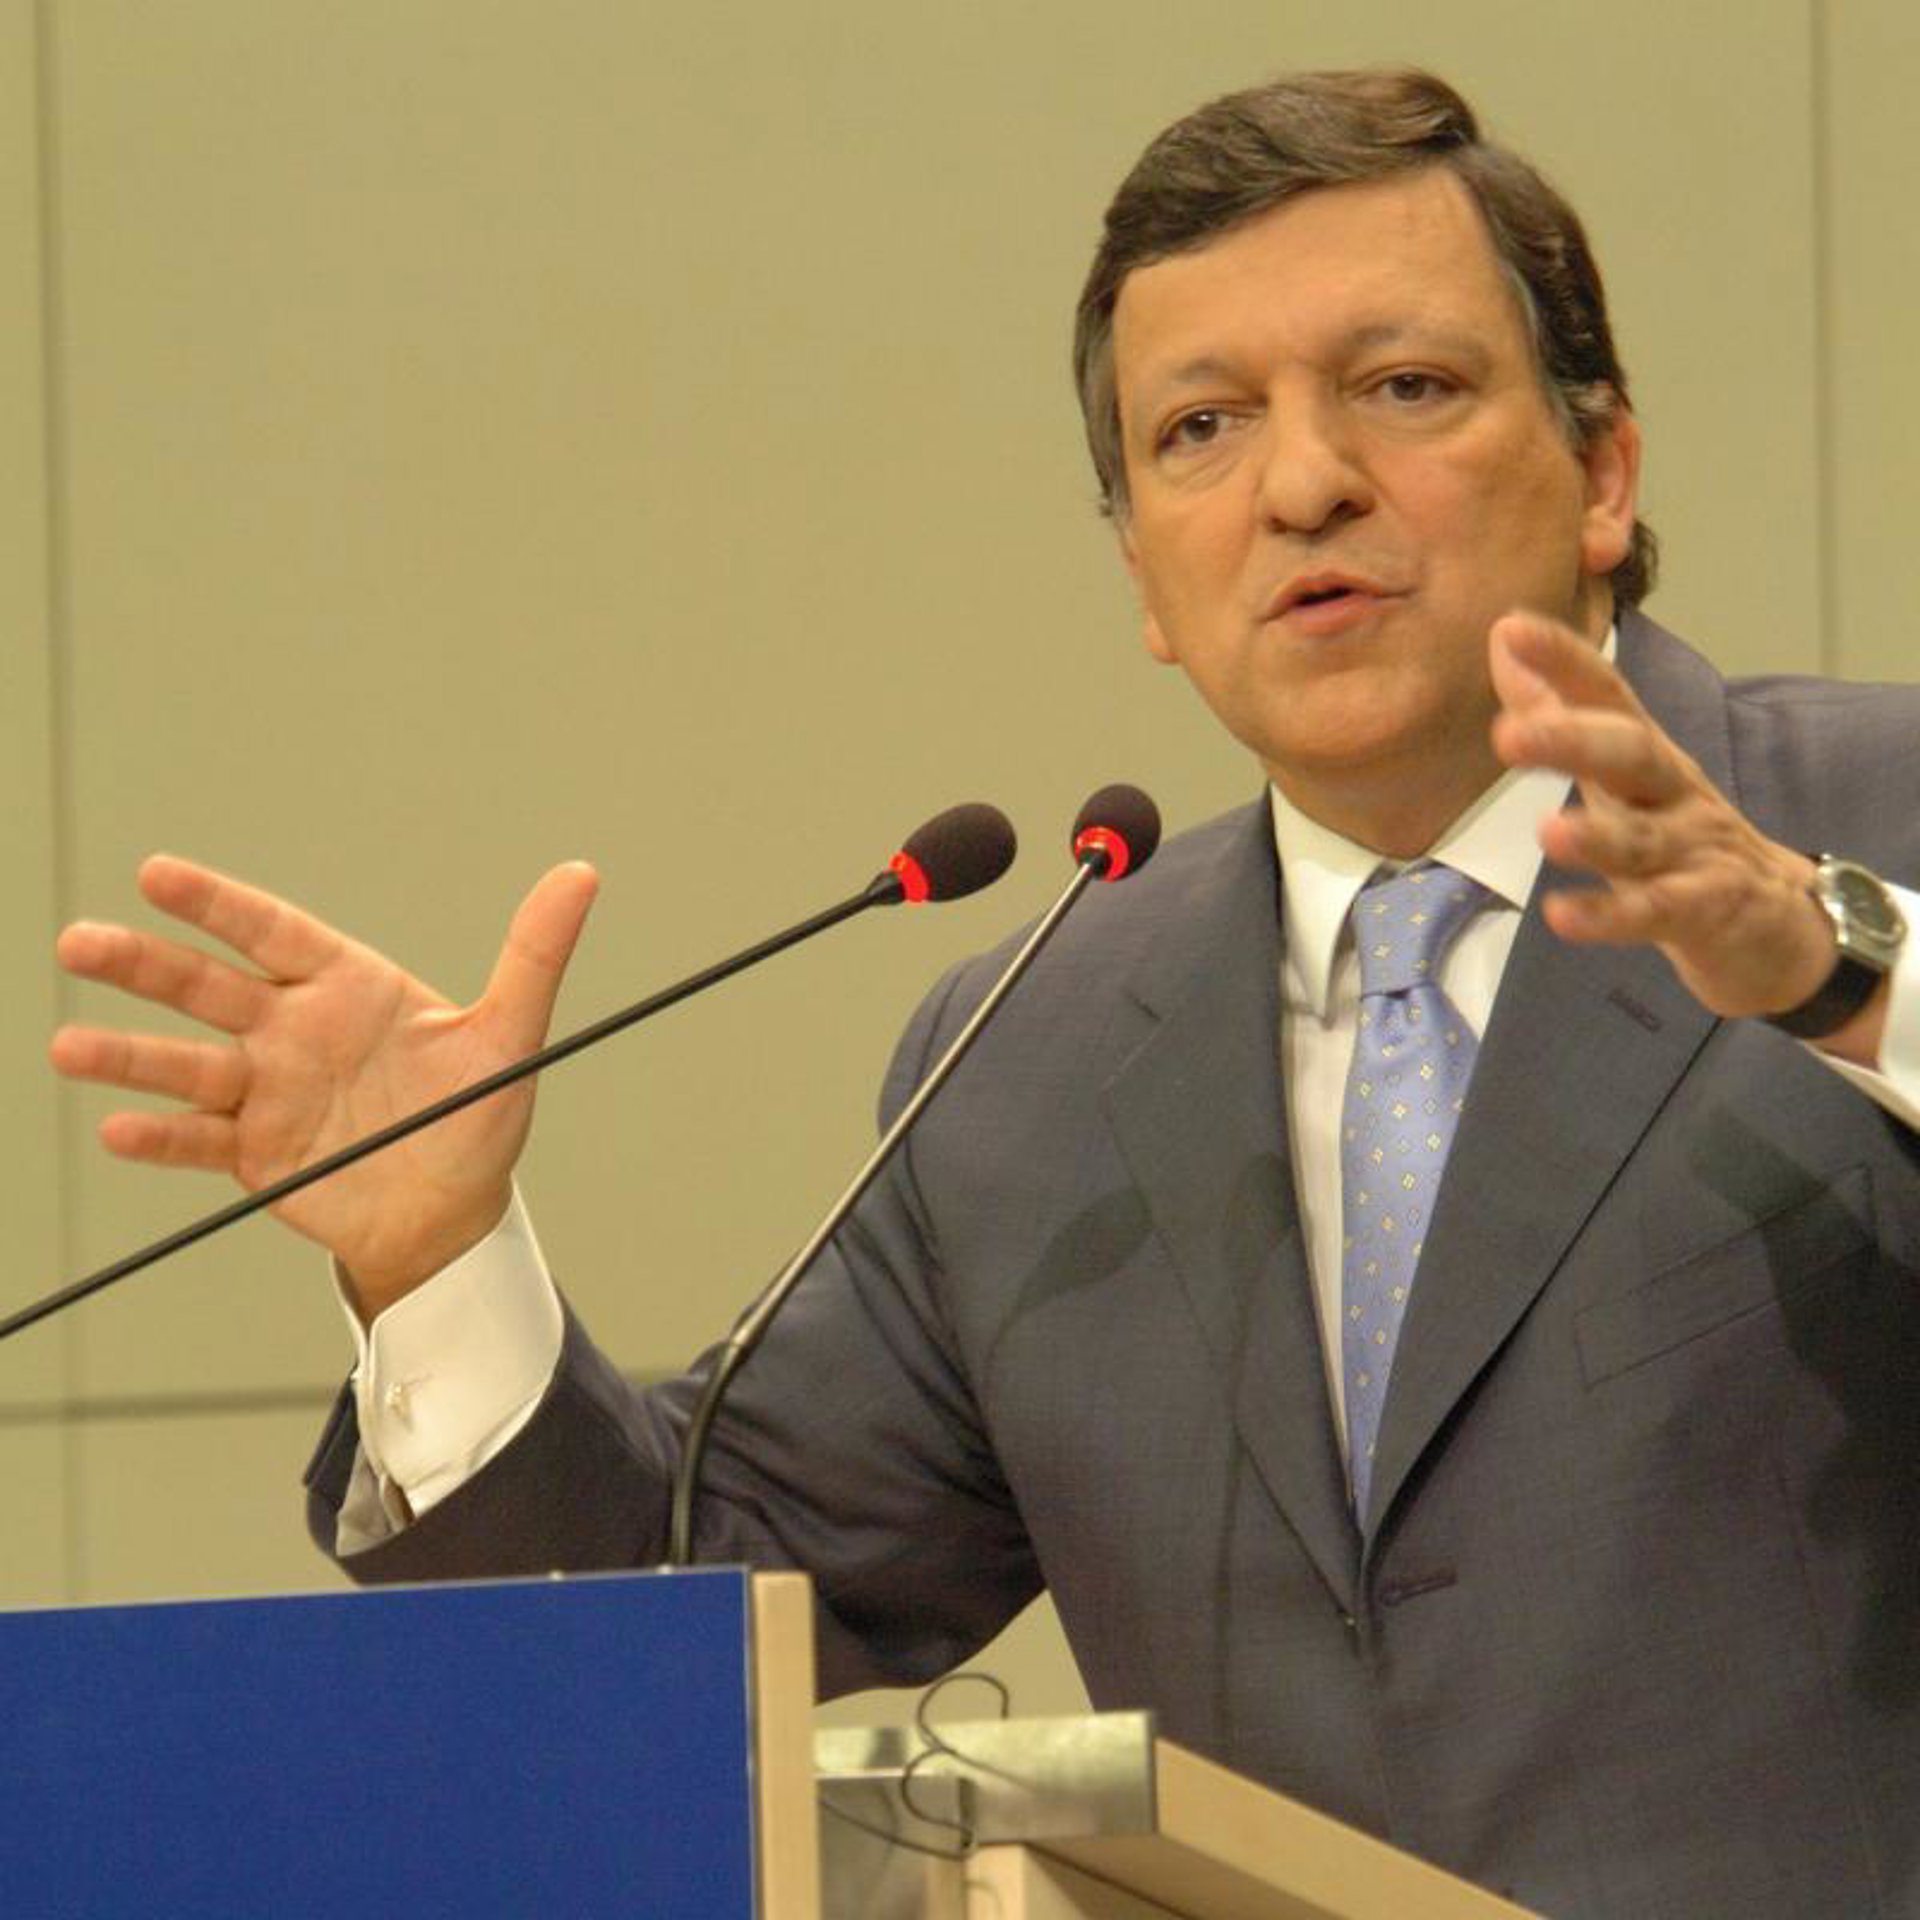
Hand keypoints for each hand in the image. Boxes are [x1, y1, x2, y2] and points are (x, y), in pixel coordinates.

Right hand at [51, 856, 598, 1316]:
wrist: (452, 1212)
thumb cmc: (477, 1115)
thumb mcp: (511, 1036)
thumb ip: (534, 955)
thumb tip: (581, 876)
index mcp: (346, 987)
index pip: (273, 932)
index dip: (217, 904)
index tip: (157, 875)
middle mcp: (291, 1030)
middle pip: (207, 989)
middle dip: (144, 965)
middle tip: (81, 942)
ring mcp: (264, 1090)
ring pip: (187, 1065)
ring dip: (129, 1056)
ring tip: (70, 1048)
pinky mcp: (253, 1153)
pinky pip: (199, 1141)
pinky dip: (161, 1138)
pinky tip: (120, 1130)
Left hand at [1488, 613, 1848, 1031]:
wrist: (1780, 921)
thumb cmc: (1676, 834)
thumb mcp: (1614, 772)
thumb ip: (1555, 709)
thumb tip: (1502, 638)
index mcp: (1644, 754)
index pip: (1607, 694)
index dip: (1564, 660)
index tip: (1513, 628)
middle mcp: (1671, 791)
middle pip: (1630, 754)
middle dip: (1572, 740)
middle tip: (1509, 734)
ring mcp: (1695, 850)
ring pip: (1645, 839)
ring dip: (1597, 836)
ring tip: (1548, 833)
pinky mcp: (1709, 909)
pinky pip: (1657, 911)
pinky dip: (1611, 915)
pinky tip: (1563, 917)